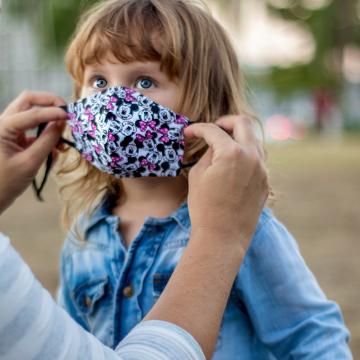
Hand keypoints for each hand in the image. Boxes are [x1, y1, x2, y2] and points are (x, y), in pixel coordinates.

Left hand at [0, 91, 66, 213]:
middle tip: (67, 111)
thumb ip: (47, 140)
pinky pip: (32, 130)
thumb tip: (62, 123)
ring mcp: (8, 130)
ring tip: (63, 137)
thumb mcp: (30, 162)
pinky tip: (55, 149)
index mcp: (2, 127)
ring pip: (30, 114)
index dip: (53, 112)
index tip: (71, 116)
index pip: (32, 112)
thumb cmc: (6, 183)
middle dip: (49, 103)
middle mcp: (3, 123)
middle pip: (28, 102)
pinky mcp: (14, 139)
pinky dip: (45, 135)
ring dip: (48, 120)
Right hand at [184, 115, 268, 254]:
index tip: (188, 132)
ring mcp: (262, 169)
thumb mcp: (198, 175)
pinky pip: (258, 159)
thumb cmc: (204, 208)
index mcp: (232, 153)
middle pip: (243, 123)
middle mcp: (252, 156)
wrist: (222, 237)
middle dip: (225, 121)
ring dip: (238, 137)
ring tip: (223, 146)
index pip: (213, 130)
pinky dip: (245, 154)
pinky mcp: (265, 182)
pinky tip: (233, 164)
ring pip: (254, 140)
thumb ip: (208, 153)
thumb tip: (214, 144)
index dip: (197, 128)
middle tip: (213, 128)